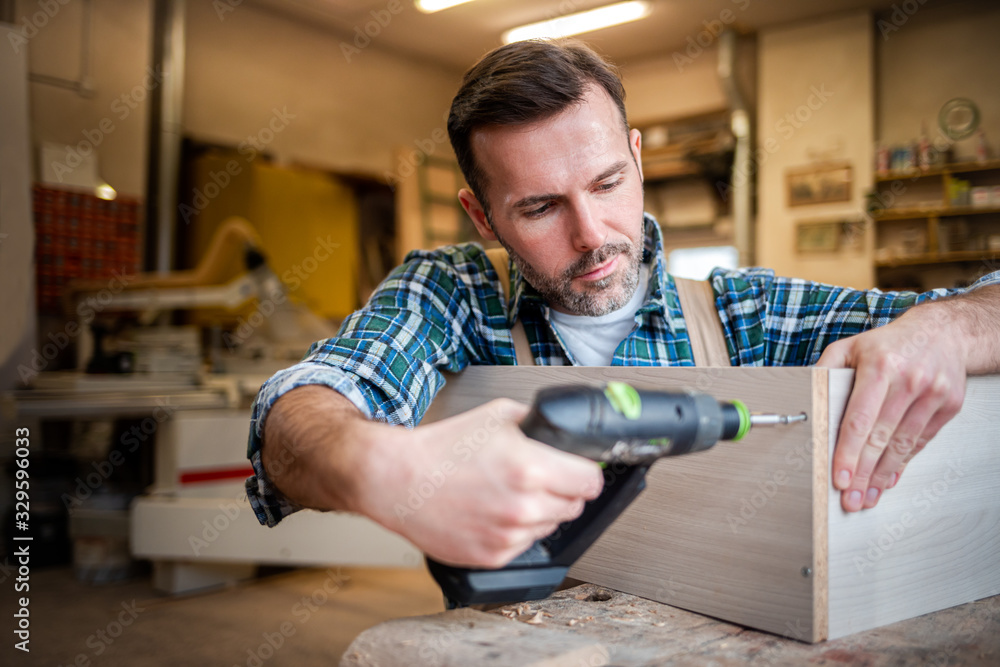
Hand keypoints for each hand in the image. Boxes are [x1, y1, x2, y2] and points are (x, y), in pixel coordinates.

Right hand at [362, 398, 604, 567]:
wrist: (399, 480)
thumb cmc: (442, 448)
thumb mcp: (497, 415)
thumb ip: (539, 424)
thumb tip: (566, 432)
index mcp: (531, 469)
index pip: (591, 482)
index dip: (585, 472)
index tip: (578, 470)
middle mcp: (524, 506)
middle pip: (575, 505)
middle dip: (562, 490)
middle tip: (535, 477)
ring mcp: (509, 535)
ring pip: (551, 526)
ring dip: (539, 511)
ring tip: (505, 492)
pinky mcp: (494, 556)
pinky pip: (525, 544)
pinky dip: (516, 530)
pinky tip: (492, 510)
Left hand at [817, 306, 965, 511]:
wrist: (944, 332)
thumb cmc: (890, 343)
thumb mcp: (851, 346)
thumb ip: (824, 369)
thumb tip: (805, 397)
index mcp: (880, 365)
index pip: (859, 418)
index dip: (848, 451)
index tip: (839, 477)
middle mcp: (909, 380)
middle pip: (881, 437)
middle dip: (863, 473)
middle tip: (850, 498)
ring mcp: (933, 394)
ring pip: (903, 445)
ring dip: (883, 475)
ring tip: (867, 496)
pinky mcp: (949, 405)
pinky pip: (922, 442)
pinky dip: (904, 463)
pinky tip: (888, 477)